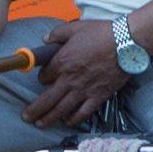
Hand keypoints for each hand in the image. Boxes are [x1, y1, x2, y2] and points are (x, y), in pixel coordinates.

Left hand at [24, 10, 125, 128]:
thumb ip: (56, 34)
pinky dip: (74, 119)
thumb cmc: (101, 33)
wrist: (126, 43)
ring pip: (61, 109)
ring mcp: (83, 90)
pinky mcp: (98, 96)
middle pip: (46, 99)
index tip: (45, 79)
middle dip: (34, 110)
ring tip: (40, 124)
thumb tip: (45, 40)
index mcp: (61, 62)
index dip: (43, 78)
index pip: (44, 77)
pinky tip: (68, 122)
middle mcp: (69, 79)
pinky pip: (83, 113)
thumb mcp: (74, 27)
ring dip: (49, 118)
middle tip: (26, 117)